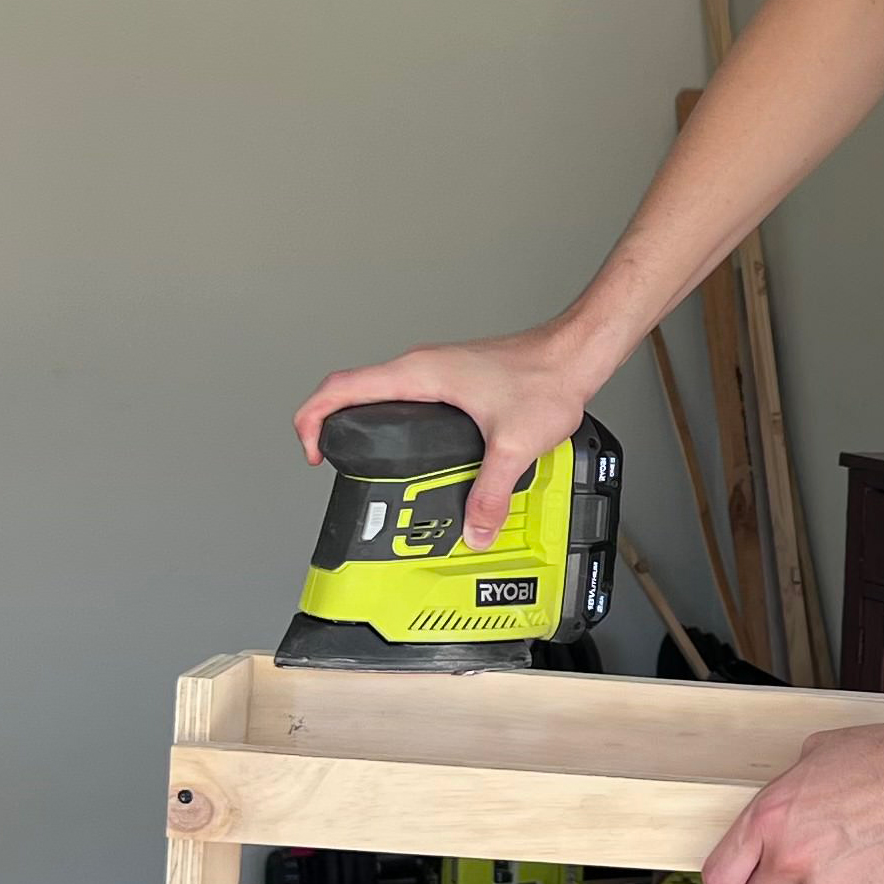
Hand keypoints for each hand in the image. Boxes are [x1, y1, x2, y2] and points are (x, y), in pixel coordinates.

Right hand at [295, 322, 600, 546]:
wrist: (574, 354)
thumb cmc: (544, 378)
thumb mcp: (513, 445)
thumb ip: (489, 492)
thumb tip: (473, 528)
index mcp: (420, 374)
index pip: (342, 387)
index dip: (313, 418)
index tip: (309, 449)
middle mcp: (422, 367)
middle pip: (352, 389)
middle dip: (331, 424)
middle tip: (330, 461)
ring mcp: (437, 370)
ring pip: (380, 391)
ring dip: (364, 419)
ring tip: (363, 459)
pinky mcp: (453, 378)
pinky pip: (407, 396)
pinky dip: (394, 419)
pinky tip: (411, 447)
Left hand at [702, 722, 883, 883]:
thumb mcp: (816, 755)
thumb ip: (787, 791)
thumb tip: (783, 803)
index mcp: (770, 818)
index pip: (721, 876)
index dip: (730, 880)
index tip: (738, 878)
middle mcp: (790, 857)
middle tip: (796, 869)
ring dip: (824, 883)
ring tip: (853, 845)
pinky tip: (873, 856)